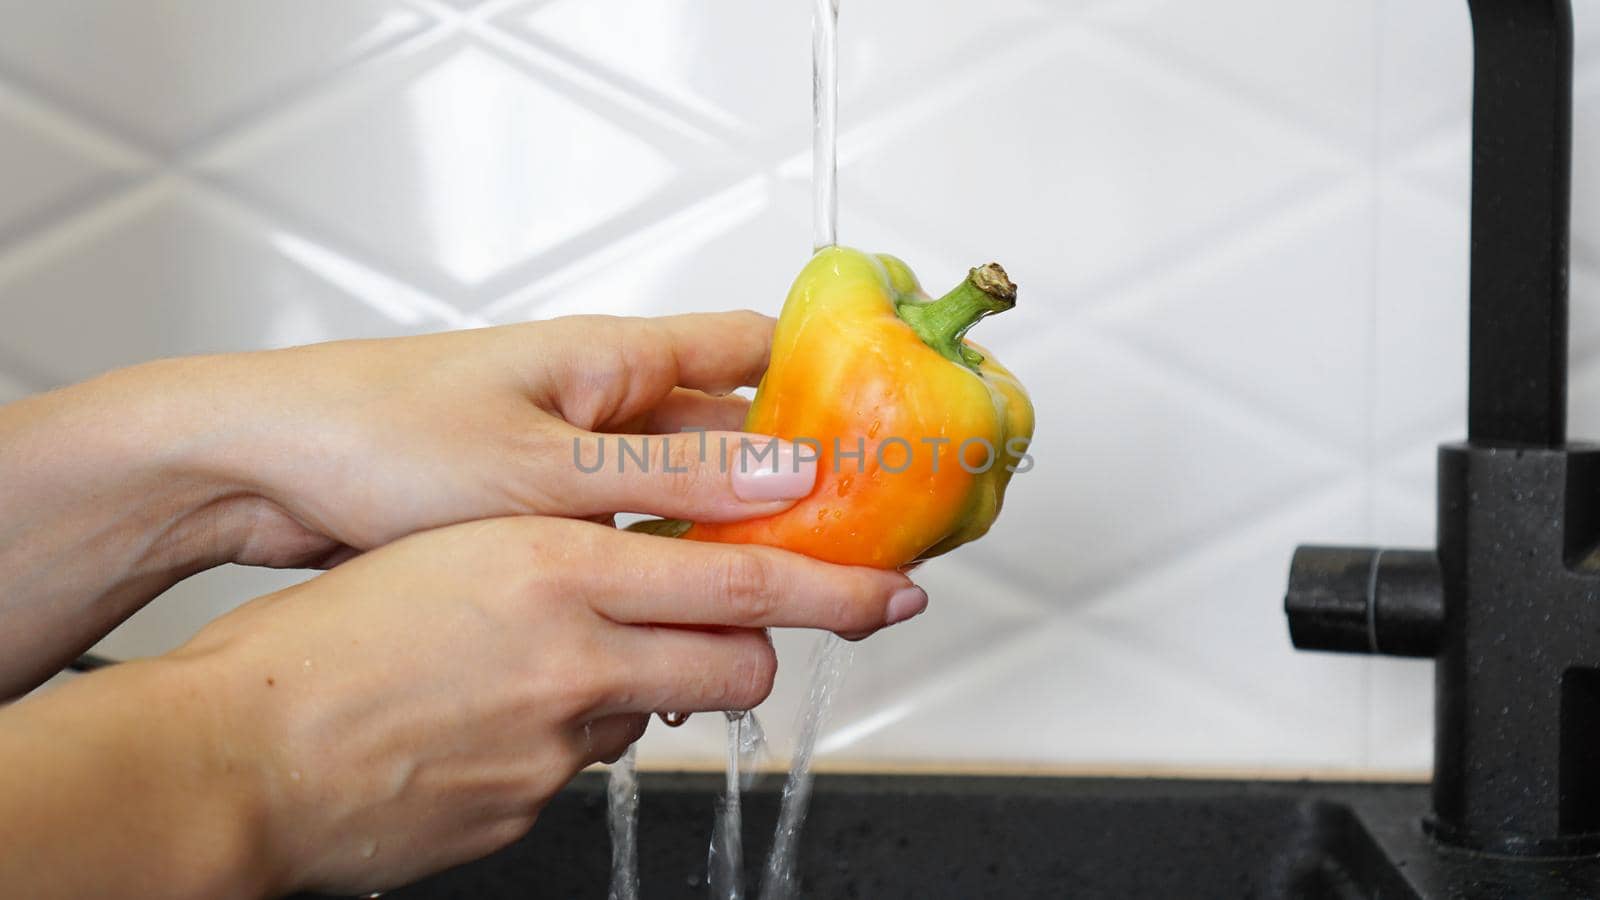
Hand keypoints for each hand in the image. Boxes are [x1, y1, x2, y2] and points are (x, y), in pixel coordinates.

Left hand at [0, 312, 819, 693]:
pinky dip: (661, 570)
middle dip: (792, 488)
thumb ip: (675, 473)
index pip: (754, 349)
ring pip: (684, 494)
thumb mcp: (546, 466)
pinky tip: (677, 623)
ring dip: (726, 542)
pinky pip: (628, 533)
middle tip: (850, 551)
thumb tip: (793, 467)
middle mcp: (605, 399)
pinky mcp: (537, 505)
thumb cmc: (378, 434)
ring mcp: (572, 453)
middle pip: (732, 433)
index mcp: (616, 359)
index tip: (886, 438)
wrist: (258, 468)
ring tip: (775, 606)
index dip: (829, 385)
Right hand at [0, 515, 922, 897]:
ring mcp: (558, 747)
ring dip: (633, 695)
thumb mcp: (449, 552)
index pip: (739, 574)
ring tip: (533, 678)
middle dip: (745, 656)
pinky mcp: (531, 811)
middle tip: (720, 641)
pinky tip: (483, 730)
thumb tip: (621, 568)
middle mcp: (575, 657)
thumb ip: (555, 556)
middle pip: (733, 664)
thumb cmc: (314, 646)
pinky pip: (580, 769)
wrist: (233, 757)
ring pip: (653, 716)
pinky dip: (559, 746)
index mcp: (555, 568)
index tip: (894, 589)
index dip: (834, 587)